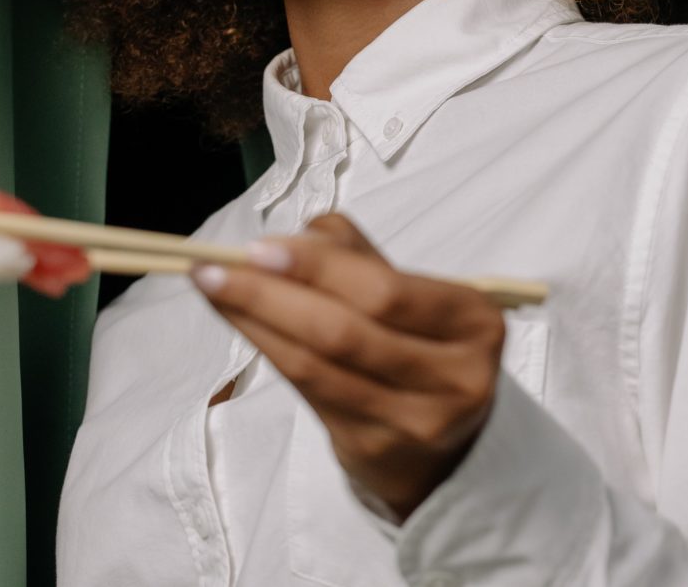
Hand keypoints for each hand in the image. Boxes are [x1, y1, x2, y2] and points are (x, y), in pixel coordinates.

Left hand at [189, 213, 506, 520]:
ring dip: (255, 322)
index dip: (319, 269)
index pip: (387, 291)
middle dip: (272, 295)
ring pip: (317, 365)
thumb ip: (360, 259)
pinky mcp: (374, 448)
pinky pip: (307, 392)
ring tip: (212, 290)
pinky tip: (240, 323)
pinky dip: (267, 351)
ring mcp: (415, 420)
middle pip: (347, 331)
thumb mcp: (414, 297)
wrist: (445, 446)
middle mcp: (455, 376)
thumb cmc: (423, 349)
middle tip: (214, 269)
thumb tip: (290, 238)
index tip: (259, 248)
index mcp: (475, 320)